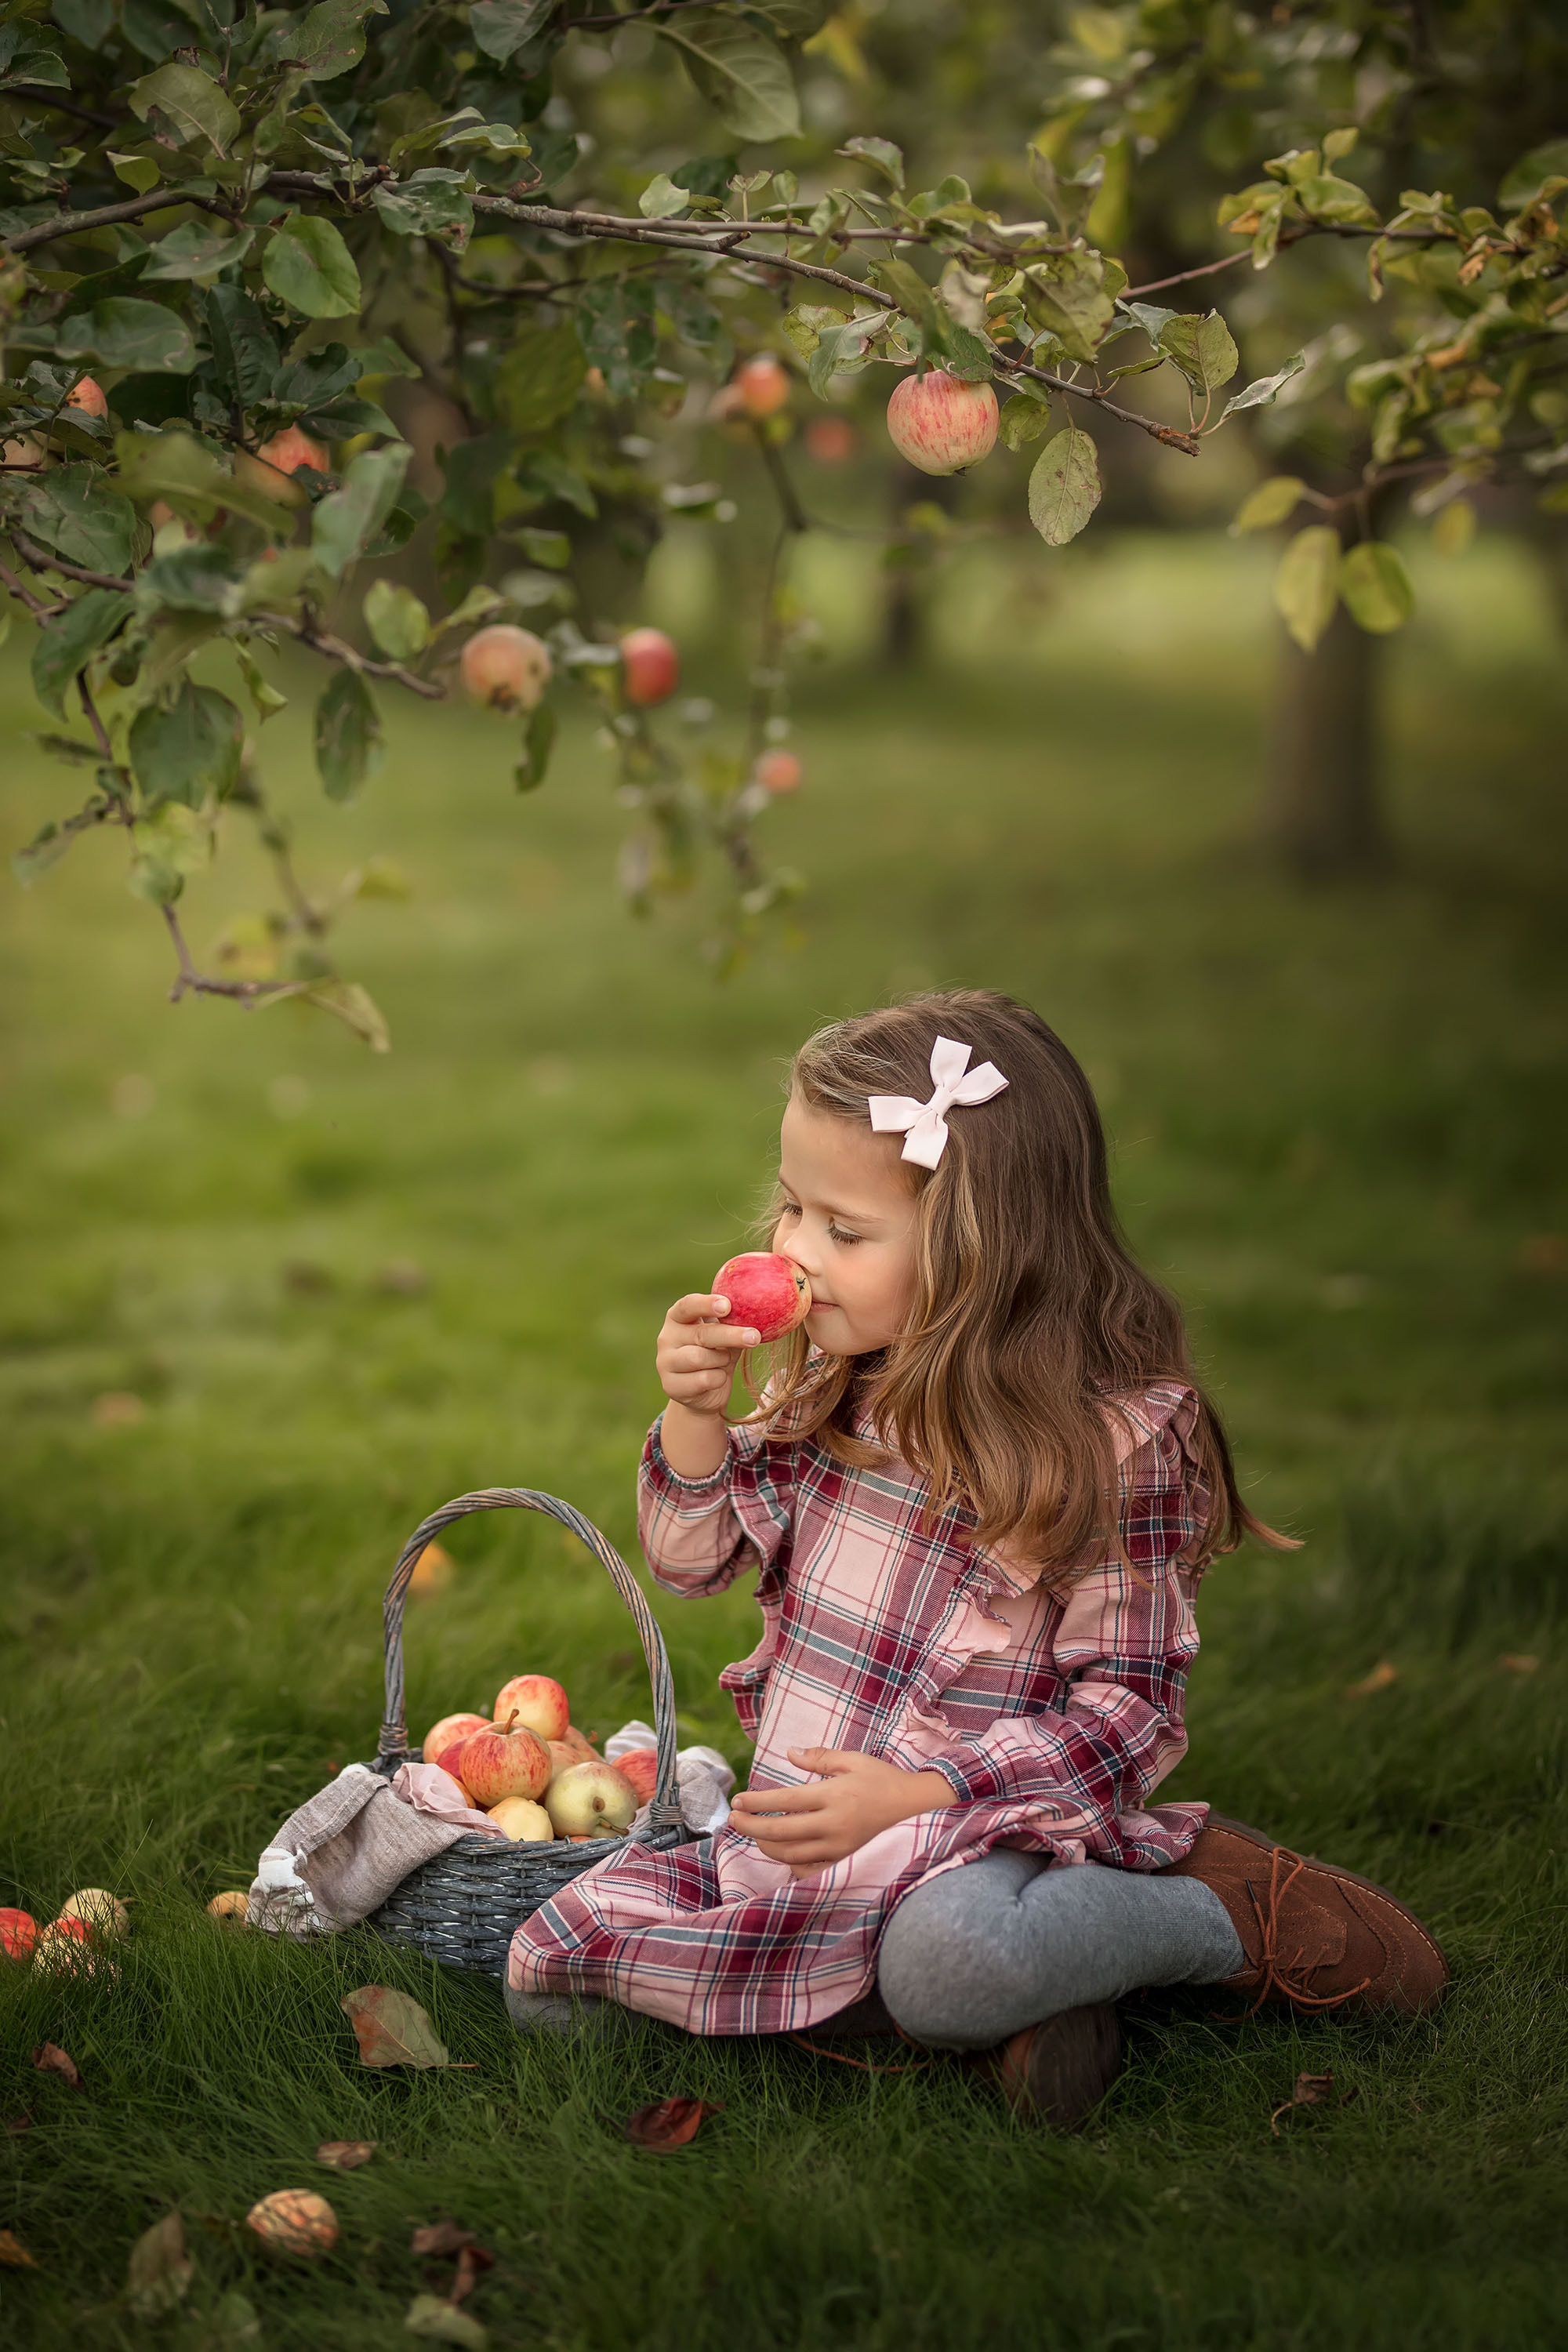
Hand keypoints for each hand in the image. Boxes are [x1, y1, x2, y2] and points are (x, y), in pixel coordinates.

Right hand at [655, 1291, 755, 1417]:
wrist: (706, 1391)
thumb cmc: (717, 1352)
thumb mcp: (725, 1335)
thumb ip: (732, 1323)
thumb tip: (754, 1313)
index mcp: (677, 1317)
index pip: (687, 1305)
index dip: (706, 1304)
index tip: (727, 1306)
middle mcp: (666, 1337)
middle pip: (701, 1334)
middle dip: (731, 1335)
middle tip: (755, 1336)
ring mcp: (665, 1362)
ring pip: (699, 1358)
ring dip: (721, 1360)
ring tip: (724, 1361)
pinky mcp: (670, 1386)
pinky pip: (703, 1380)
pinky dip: (718, 1379)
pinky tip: (717, 1378)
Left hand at [729, 1747, 956, 1877]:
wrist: (911, 1804)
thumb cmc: (880, 1778)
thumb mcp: (851, 1760)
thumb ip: (818, 1758)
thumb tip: (789, 1753)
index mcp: (833, 1797)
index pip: (785, 1802)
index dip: (757, 1803)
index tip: (738, 1800)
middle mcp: (834, 1825)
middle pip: (782, 1832)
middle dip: (752, 1826)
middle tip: (734, 1818)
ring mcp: (839, 1847)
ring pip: (791, 1855)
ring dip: (766, 1846)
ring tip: (753, 1833)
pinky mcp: (843, 1859)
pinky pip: (809, 1868)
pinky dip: (790, 1864)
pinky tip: (781, 1852)